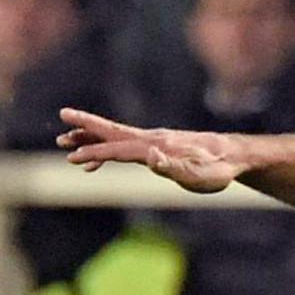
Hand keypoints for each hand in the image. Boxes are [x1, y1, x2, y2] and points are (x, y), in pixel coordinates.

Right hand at [59, 108, 245, 191]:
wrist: (232, 156)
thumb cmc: (217, 170)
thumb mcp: (198, 175)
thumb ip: (174, 167)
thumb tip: (151, 156)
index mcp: (157, 146)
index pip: (120, 149)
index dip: (96, 153)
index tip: (74, 157)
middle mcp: (152, 139)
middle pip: (113, 131)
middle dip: (86, 127)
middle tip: (61, 119)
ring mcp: (154, 141)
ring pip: (116, 137)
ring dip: (91, 137)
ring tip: (65, 140)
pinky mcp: (158, 146)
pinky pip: (126, 146)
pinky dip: (108, 150)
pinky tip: (97, 161)